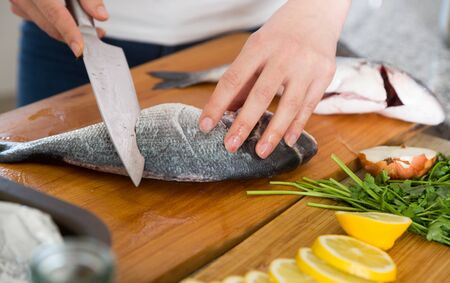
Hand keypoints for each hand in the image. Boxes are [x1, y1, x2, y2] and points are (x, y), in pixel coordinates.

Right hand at [9, 0, 108, 56]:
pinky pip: (42, 22)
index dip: (69, 32)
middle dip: (76, 34)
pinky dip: (58, 24)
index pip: (55, 15)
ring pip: (48, 26)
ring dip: (68, 30)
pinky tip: (72, 20)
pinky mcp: (21, 8)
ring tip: (89, 26)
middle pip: (52, 26)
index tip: (79, 49)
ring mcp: (20, 4)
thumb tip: (101, 16)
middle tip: (97, 33)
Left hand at [199, 0, 350, 158]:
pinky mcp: (325, 74)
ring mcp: (307, 66)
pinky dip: (298, 126)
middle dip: (244, 123)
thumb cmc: (280, 34)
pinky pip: (309, 106)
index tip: (205, 125)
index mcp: (259, 46)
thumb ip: (243, 80)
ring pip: (289, 105)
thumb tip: (226, 111)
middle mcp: (284, 55)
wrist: (316, 12)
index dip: (217, 104)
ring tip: (261, 152)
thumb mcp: (256, 48)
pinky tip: (288, 141)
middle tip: (231, 145)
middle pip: (261, 94)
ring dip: (274, 132)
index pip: (233, 79)